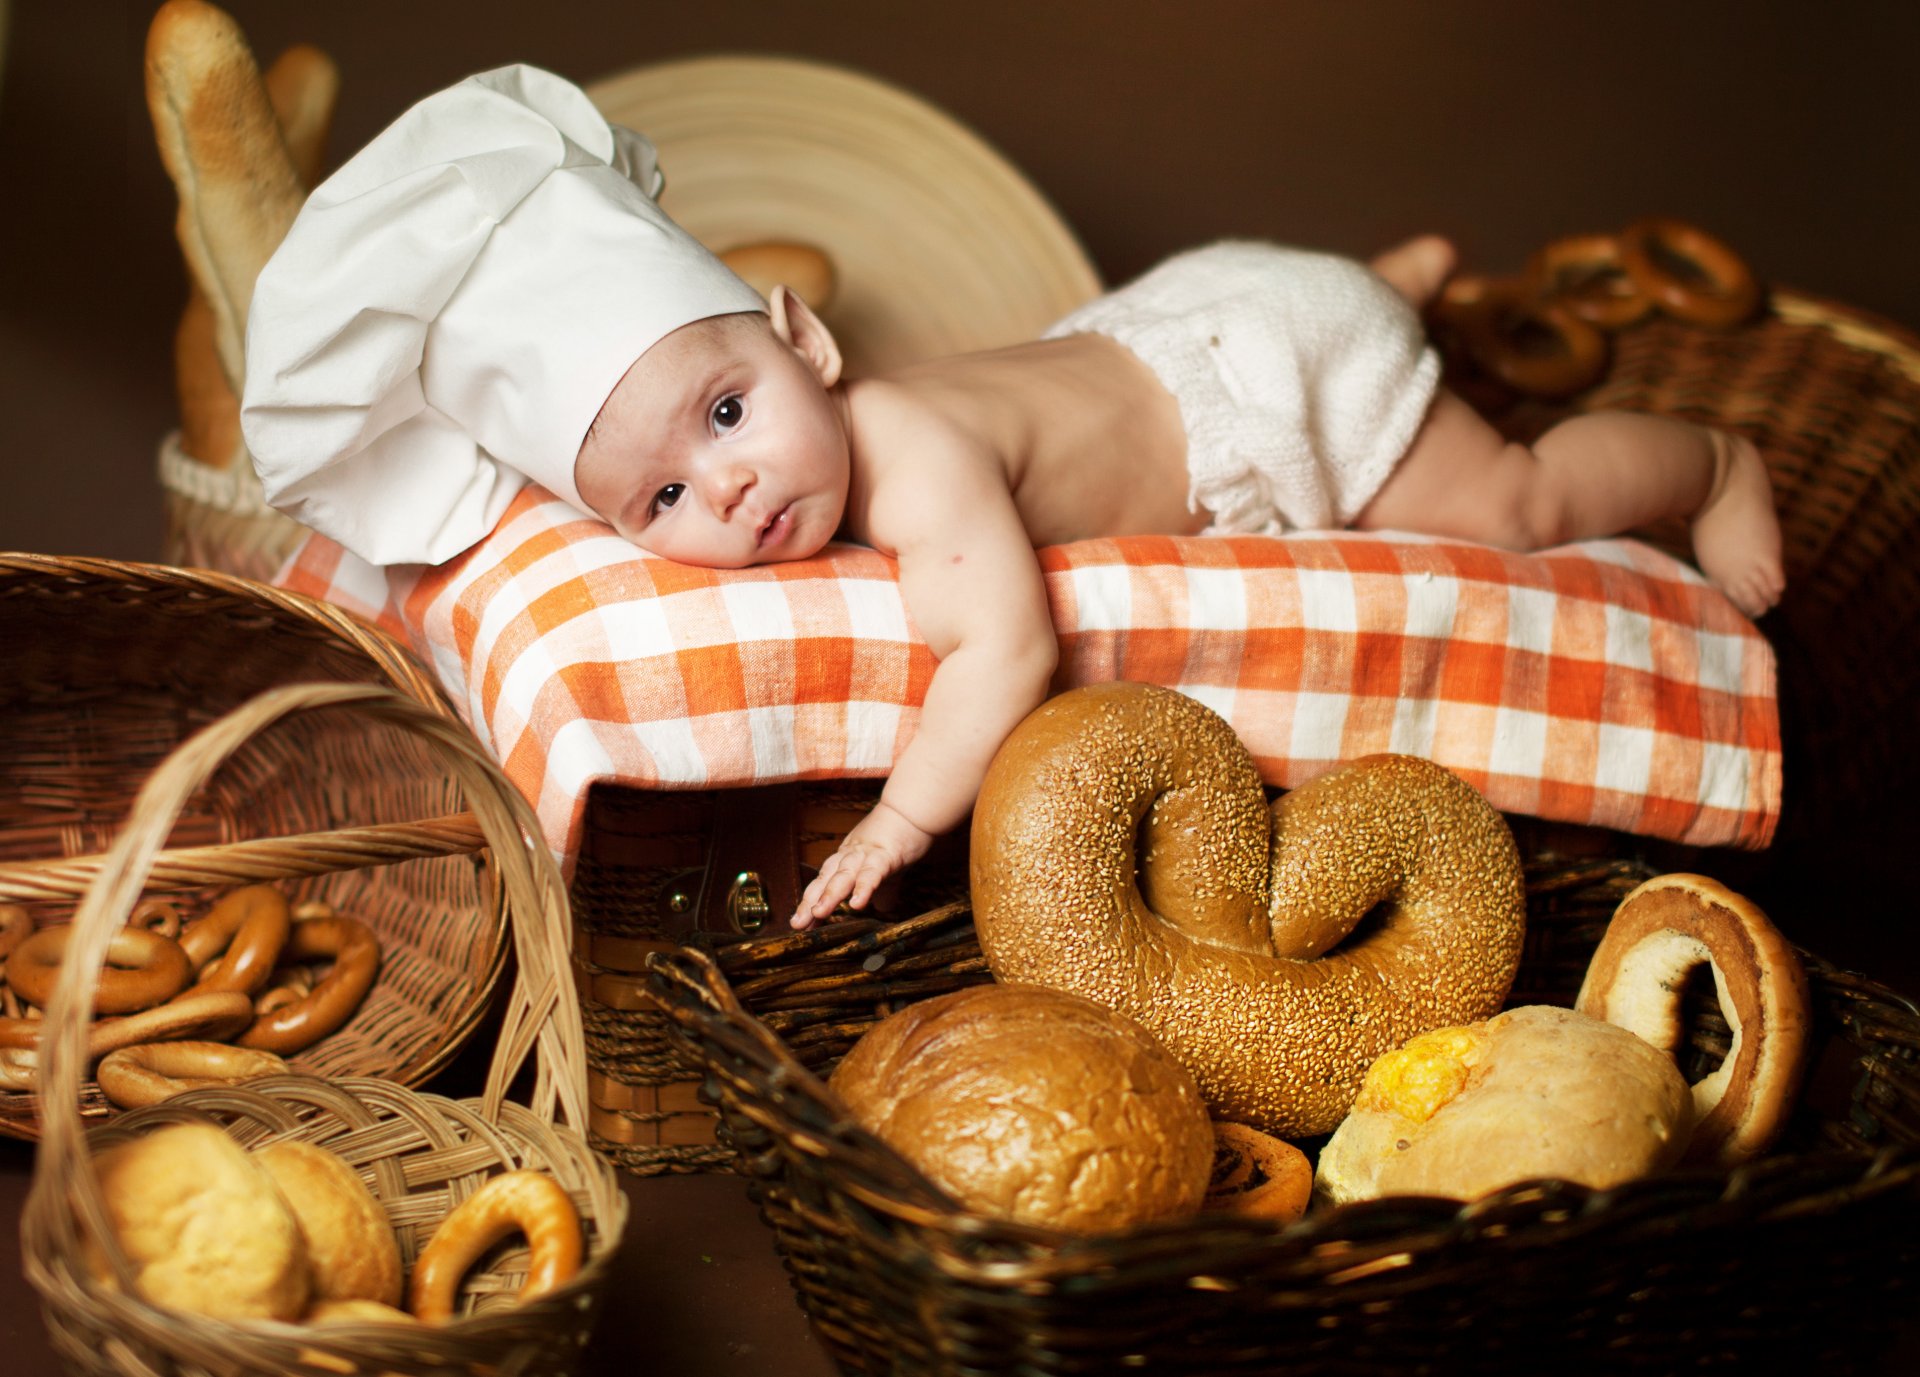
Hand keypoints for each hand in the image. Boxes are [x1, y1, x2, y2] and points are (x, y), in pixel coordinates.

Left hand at [792, 801, 934, 928]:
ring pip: (844, 875)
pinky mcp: (886, 855)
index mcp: (846, 859)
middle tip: (798, 924)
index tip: (801, 924)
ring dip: (830, 895)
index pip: (823, 883)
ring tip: (818, 914)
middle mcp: (850, 856)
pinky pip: (873, 873)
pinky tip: (858, 904)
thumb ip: (880, 889)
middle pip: (825, 880)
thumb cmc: (898, 837)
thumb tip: (881, 908)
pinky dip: (864, 887)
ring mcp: (865, 854)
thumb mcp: (885, 868)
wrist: (911, 809)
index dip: (810, 903)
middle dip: (810, 902)